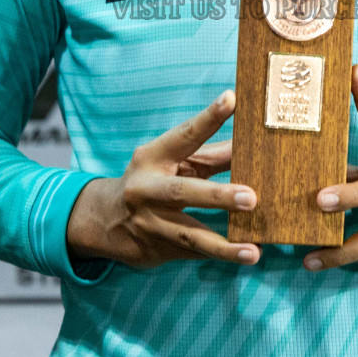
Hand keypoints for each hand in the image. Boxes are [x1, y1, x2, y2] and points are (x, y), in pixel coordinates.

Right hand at [66, 90, 261, 268]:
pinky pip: (193, 253)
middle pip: (183, 192)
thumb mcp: (172, 162)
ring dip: (223, 246)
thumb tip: (250, 145)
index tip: (232, 100)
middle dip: (218, 196)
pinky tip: (244, 257)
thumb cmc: (152, 180)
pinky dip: (219, 255)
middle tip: (251, 197)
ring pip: (189, 235)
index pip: (184, 135)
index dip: (208, 118)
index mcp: (153, 157)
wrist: (105, 221)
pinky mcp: (156, 249)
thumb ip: (211, 155)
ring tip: (252, 252)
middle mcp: (147, 189)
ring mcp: (150, 223)